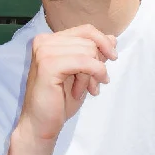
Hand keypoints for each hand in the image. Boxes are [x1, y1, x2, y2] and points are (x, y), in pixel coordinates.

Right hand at [14, 24, 116, 147]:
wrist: (41, 124)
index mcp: (50, 40)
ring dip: (93, 74)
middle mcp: (44, 41)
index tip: (113, 58)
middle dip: (98, 63)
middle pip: (89, 41)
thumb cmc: (59, 100)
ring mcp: (44, 51)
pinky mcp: (47, 65)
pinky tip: (83, 92)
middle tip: (94, 86)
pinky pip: (84, 62)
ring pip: (88, 51)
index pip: (85, 30)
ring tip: (86, 90)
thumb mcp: (83, 74)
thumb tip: (113, 38)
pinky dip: (91, 76)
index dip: (103, 42)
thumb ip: (94, 55)